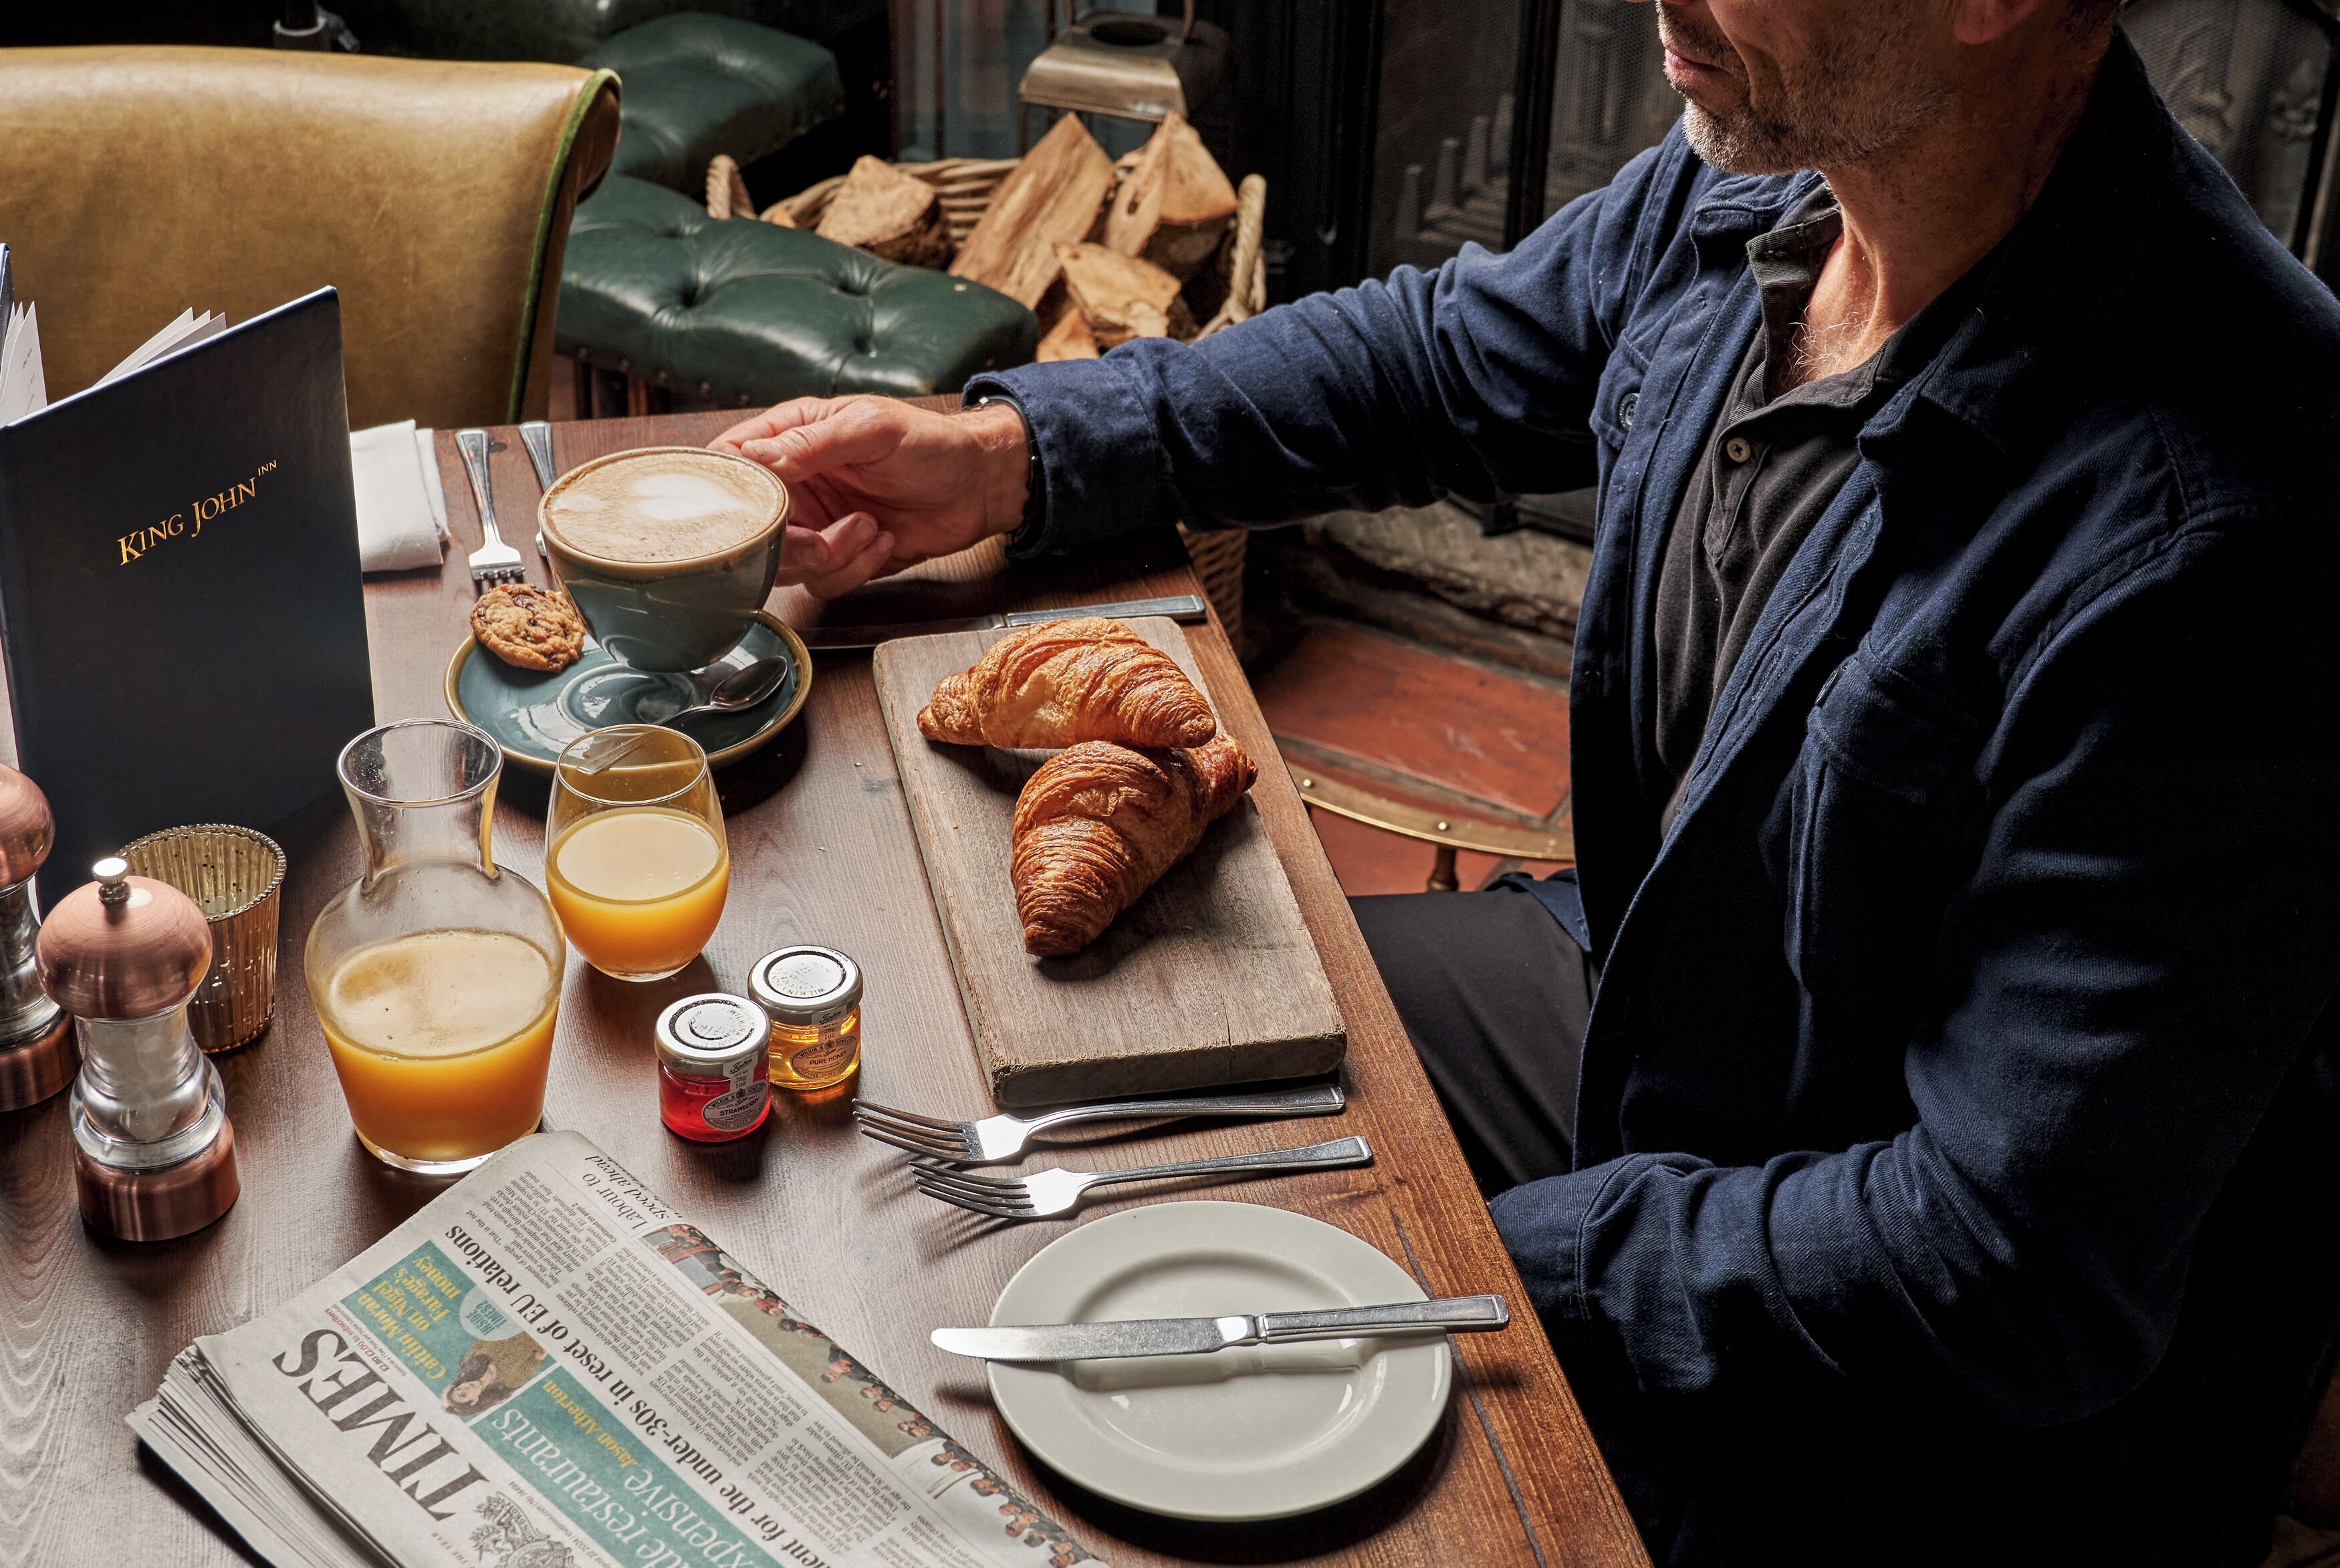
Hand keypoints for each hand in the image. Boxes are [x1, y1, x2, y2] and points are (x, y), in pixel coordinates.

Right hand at [710, 396, 1029, 597]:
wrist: (978, 485)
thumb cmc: (931, 443)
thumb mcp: (871, 428)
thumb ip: (811, 443)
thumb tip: (757, 457)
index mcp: (790, 437)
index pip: (730, 462)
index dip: (729, 490)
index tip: (753, 509)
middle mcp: (795, 483)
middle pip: (750, 527)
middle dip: (785, 543)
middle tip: (819, 539)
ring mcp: (815, 522)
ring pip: (785, 563)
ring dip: (831, 555)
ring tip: (870, 526)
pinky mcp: (840, 555)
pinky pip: (825, 580)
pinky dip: (856, 568)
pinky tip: (883, 540)